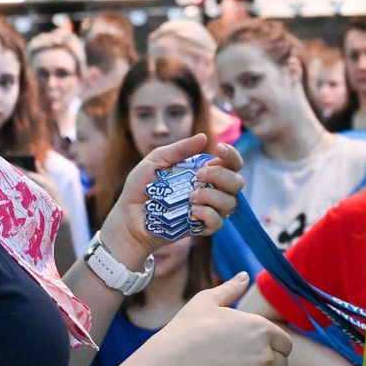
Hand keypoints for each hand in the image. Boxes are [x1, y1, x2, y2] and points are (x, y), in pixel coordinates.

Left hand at [100, 134, 243, 265]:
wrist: (129, 216)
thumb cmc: (142, 187)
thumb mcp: (156, 161)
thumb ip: (179, 149)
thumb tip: (204, 137)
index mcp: (204, 171)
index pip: (231, 163)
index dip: (232, 156)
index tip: (219, 150)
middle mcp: (211, 190)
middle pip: (237, 182)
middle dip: (222, 176)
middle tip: (199, 176)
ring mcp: (207, 209)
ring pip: (230, 203)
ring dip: (213, 197)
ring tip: (191, 197)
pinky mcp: (200, 228)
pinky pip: (218, 223)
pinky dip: (209, 215)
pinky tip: (193, 211)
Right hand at [145, 273, 291, 365]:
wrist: (172, 358)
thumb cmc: (187, 328)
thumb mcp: (207, 301)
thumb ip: (230, 289)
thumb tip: (244, 276)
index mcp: (259, 326)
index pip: (285, 343)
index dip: (273, 345)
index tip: (256, 347)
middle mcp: (264, 349)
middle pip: (282, 362)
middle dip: (269, 361)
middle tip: (247, 360)